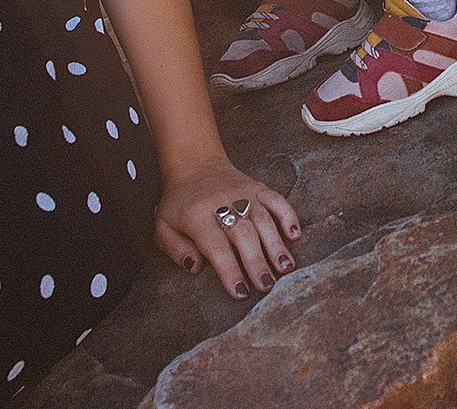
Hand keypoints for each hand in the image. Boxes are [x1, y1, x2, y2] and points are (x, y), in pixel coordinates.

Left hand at [153, 157, 299, 299]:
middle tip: (267, 287)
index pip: (216, 247)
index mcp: (196, 216)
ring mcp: (243, 193)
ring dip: (275, 245)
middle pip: (244, 234)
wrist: (194, 164)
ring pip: (263, 219)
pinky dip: (287, 215)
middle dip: (256, 263)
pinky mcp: (257, 187)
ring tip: (285, 268)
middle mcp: (222, 202)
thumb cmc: (179, 203)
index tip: (240, 293)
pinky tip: (295, 234)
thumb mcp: (162, 226)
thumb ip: (175, 249)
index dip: (229, 270)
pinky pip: (276, 199)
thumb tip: (195, 268)